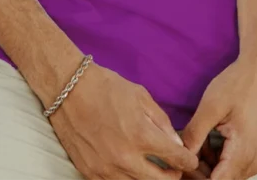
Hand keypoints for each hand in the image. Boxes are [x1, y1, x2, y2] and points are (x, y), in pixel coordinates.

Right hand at [49, 62, 200, 178]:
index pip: (176, 159)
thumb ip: (161, 122)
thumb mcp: (140, 95)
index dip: (188, 160)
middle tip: (174, 168)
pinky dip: (126, 178)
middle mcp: (125, 157)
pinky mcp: (90, 172)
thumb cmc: (105, 86)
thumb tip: (176, 144)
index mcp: (141, 135)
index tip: (189, 159)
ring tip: (152, 168)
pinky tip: (129, 167)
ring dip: (149, 178)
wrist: (67, 88)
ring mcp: (106, 169)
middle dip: (173, 175)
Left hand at [178, 57, 256, 178]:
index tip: (179, 166)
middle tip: (181, 153)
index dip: (195, 177)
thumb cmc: (237, 85)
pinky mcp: (252, 153)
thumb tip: (180, 155)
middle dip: (198, 172)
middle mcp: (252, 163)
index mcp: (243, 153)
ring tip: (193, 142)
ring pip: (225, 175)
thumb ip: (195, 134)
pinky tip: (205, 140)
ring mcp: (254, 159)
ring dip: (206, 165)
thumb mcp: (211, 107)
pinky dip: (215, 159)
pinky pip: (231, 166)